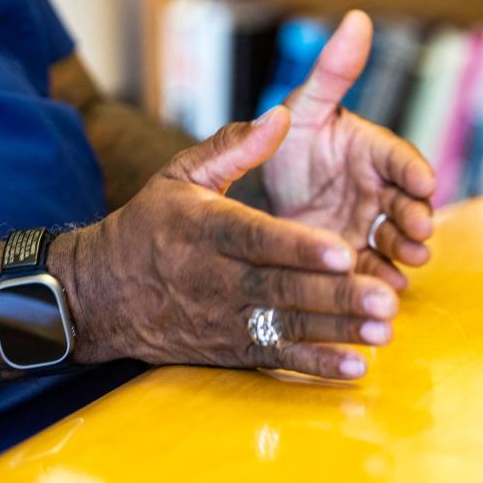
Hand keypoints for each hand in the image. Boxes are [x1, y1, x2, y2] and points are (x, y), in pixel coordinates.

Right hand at [59, 109, 399, 378]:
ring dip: (335, 331)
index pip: (255, 239)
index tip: (342, 250)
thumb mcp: (177, 177)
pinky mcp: (225, 348)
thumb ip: (231, 148)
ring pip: (283, 326)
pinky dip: (312, 365)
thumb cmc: (144, 228)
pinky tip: (352, 365)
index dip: (298, 248)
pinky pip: (272, 358)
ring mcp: (220, 318)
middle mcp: (213, 278)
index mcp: (204, 229)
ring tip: (383, 332)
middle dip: (333, 297)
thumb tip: (281, 117)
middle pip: (279, 288)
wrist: (98, 295)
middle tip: (384, 301)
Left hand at [262, 10, 436, 290]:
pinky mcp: (350, 255)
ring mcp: (366, 224)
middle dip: (415, 216)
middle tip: (419, 229)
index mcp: (370, 151)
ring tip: (410, 260)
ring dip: (404, 250)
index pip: (398, 157)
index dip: (412, 170)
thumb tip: (356, 21)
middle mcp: (376, 189)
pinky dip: (378, 277)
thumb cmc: (288, 143)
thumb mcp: (303, 108)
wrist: (260, 194)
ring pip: (392, 238)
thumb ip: (331, 73)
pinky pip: (368, 267)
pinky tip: (382, 286)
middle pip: (404, 203)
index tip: (424, 181)